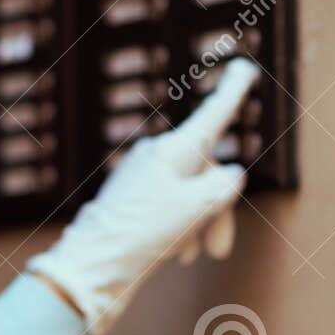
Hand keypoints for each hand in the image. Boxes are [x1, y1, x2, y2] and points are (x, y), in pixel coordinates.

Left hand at [29, 58, 260, 334]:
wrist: (91, 268)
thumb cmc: (142, 234)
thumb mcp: (194, 208)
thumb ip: (221, 185)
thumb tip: (230, 172)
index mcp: (172, 150)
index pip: (212, 116)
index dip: (232, 92)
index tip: (243, 67)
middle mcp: (157, 157)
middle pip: (207, 171)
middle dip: (219, 209)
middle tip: (220, 251)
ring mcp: (143, 178)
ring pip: (191, 194)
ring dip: (200, 224)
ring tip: (189, 255)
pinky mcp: (133, 199)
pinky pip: (171, 207)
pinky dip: (182, 229)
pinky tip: (176, 254)